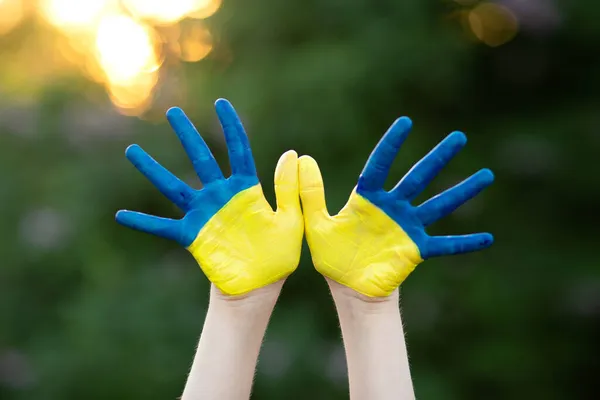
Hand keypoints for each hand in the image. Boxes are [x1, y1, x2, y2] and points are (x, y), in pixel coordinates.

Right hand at [116, 99, 302, 295]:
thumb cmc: (278, 254)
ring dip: (153, 169)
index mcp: (245, 189)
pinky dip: (143, 222)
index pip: (238, 150)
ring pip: (174, 187)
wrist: (260, 284)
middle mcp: (220, 196)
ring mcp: (203, 214)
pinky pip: (162, 226)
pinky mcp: (192, 235)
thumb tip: (292, 153)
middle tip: (172, 112)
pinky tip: (121, 215)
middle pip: (201, 158)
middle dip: (187, 135)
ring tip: (132, 151)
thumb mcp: (289, 219)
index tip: (221, 104)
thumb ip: (288, 189)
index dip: (231, 127)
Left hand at [299, 117, 493, 297]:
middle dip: (438, 157)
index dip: (392, 145)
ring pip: (439, 204)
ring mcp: (407, 227)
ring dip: (462, 191)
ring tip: (486, 175)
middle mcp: (392, 208)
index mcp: (368, 199)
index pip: (381, 165)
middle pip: (418, 177)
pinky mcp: (417, 249)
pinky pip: (445, 244)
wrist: (348, 287)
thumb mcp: (317, 224)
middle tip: (459, 137)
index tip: (406, 122)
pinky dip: (465, 242)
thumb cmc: (333, 256)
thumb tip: (301, 157)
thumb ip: (310, 194)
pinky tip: (489, 238)